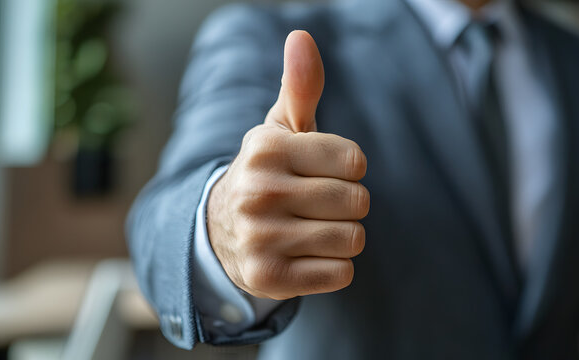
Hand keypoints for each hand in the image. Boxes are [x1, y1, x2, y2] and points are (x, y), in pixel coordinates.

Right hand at [207, 31, 368, 299]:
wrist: (222, 232)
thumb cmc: (268, 173)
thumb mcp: (281, 129)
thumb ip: (300, 86)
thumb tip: (302, 37)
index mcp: (266, 148)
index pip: (355, 161)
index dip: (349, 168)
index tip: (324, 171)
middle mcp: (257, 192)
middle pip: (357, 201)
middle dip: (348, 204)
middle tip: (317, 205)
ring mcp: (260, 238)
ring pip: (352, 239)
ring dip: (343, 236)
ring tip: (310, 229)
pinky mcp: (268, 278)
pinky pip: (341, 274)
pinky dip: (333, 267)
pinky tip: (305, 256)